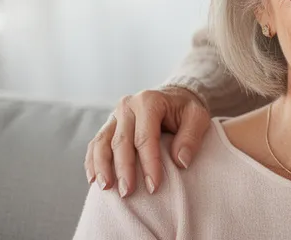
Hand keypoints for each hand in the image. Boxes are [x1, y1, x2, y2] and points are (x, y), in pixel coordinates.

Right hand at [84, 86, 210, 197]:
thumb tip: (181, 162)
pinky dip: (92, 162)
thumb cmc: (185, 110)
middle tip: (127, 193)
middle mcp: (128, 106)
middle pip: (121, 142)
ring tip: (106, 188)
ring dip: (102, 167)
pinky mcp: (108, 125)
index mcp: (149, 101)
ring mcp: (114, 115)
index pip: (146, 137)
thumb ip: (191, 137)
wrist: (173, 98)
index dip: (149, 163)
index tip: (154, 186)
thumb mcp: (198, 117)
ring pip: (102, 143)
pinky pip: (95, 144)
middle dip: (124, 169)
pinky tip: (94, 179)